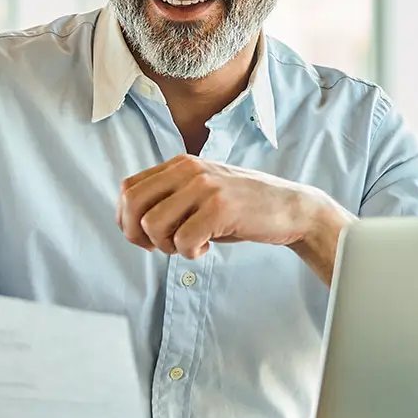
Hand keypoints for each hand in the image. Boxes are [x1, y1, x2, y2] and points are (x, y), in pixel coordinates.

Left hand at [118, 154, 353, 282]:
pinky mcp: (220, 208)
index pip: (128, 189)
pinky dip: (190, 253)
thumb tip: (130, 224)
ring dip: (167, 245)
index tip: (145, 237)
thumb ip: (169, 199)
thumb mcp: (200, 193)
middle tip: (162, 246)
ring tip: (190, 244)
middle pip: (133, 205)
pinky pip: (183, 240)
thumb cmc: (241, 207)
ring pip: (153, 225)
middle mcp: (188, 170)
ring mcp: (205, 187)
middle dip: (138, 235)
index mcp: (180, 164)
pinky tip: (206, 247)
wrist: (290, 208)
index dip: (127, 219)